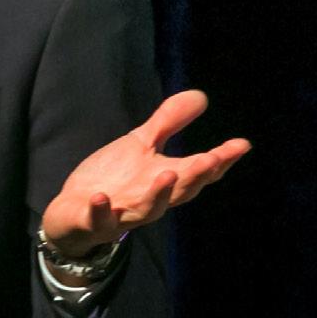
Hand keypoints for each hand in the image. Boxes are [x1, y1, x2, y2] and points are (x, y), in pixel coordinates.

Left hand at [41, 90, 249, 257]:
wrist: (74, 210)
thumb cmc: (115, 178)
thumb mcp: (141, 145)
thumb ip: (168, 123)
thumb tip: (201, 96)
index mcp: (165, 179)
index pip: (199, 171)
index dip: (221, 160)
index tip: (241, 145)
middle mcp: (150, 199)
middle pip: (180, 191)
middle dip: (196, 176)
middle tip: (211, 160)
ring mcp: (124, 213)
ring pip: (148, 209)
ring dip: (158, 194)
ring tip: (167, 174)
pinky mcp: (95, 221)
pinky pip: (99, 219)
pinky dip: (101, 210)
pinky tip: (100, 197)